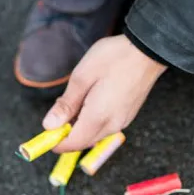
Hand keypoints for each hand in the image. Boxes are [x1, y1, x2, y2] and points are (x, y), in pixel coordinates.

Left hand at [42, 34, 165, 151]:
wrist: (148, 50)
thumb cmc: (115, 58)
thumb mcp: (82, 76)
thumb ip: (66, 104)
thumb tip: (49, 125)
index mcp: (98, 117)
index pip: (72, 144)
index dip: (55, 141)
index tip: (46, 131)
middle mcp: (112, 125)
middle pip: (83, 141)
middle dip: (67, 133)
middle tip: (59, 110)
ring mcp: (122, 121)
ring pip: (93, 135)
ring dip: (79, 126)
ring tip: (76, 99)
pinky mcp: (127, 116)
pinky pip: (105, 127)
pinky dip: (92, 121)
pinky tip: (90, 100)